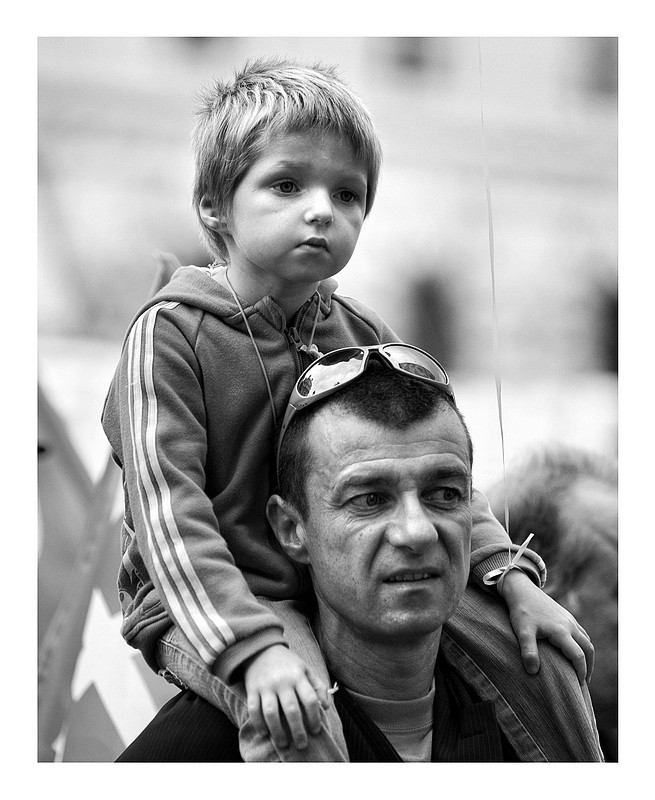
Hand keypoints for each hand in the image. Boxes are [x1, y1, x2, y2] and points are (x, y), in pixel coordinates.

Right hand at [242, 644, 329, 750]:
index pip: (310, 699)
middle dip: (298, 730)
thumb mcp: (305, 668)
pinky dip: (258, 723)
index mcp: (298, 675)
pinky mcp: (252, 689)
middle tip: (302, 745)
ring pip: (271, 713)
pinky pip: (254, 709)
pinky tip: (265, 733)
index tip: (315, 731)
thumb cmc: (287, 663)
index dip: (314, 717)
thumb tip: (326, 707)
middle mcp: (282, 681)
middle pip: (292, 710)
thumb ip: (318, 686)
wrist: (261, 649)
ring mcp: (266, 685)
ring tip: (283, 744)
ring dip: (278, 731)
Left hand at [498, 569, 594, 684]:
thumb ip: (528, 651)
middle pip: (588, 648)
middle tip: (583, 682)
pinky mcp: (565, 615)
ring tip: (581, 668)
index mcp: (561, 631)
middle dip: (589, 666)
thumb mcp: (522, 631)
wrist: (521, 588)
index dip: (580, 672)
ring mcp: (569, 619)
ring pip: (586, 639)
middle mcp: (569, 624)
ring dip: (587, 655)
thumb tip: (533, 672)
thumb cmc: (521, 610)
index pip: (578, 656)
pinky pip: (580, 631)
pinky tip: (574, 650)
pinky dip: (582, 644)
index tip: (579, 686)